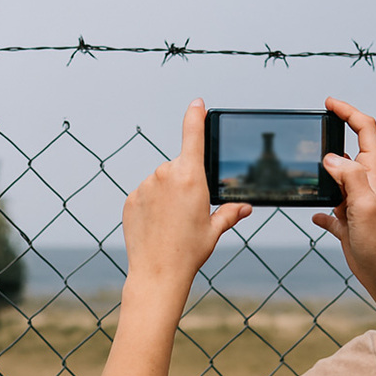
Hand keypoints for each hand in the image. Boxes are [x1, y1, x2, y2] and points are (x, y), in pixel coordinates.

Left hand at [122, 99, 251, 286]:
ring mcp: (145, 186)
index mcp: (191, 177)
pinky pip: (145, 194)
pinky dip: (151, 205)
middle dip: (185, 182)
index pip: (193, 136)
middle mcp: (165, 175)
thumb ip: (229, 213)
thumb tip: (244, 207)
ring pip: (160, 181)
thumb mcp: (214, 230)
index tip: (197, 103)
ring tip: (170, 223)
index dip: (195, 116)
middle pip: (178, 167)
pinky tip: (156, 226)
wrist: (157, 272)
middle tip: (188, 212)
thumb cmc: (189, 251)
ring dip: (166, 194)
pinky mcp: (131, 198)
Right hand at [312, 97, 375, 281]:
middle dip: (333, 134)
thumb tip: (330, 157)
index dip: (348, 111)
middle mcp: (365, 182)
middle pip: (349, 148)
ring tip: (303, 166)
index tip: (329, 103)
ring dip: (322, 169)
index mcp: (373, 172)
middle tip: (312, 129)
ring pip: (336, 176)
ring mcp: (355, 200)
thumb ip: (350, 177)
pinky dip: (319, 207)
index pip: (365, 130)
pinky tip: (312, 213)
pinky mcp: (347, 220)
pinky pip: (329, 208)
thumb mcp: (366, 204)